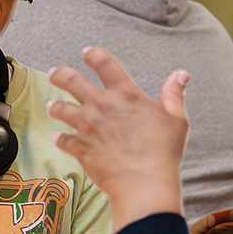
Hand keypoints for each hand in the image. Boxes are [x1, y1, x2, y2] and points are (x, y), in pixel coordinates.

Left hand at [47, 46, 188, 232]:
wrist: (143, 182)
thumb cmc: (163, 151)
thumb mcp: (176, 119)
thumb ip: (174, 94)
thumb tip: (181, 74)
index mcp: (125, 94)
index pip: (105, 64)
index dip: (94, 55)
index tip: (88, 52)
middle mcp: (101, 105)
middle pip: (72, 81)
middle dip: (60, 74)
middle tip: (54, 72)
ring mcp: (87, 126)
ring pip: (61, 109)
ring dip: (55, 106)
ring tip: (51, 105)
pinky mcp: (80, 147)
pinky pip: (63, 139)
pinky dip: (60, 138)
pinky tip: (59, 137)